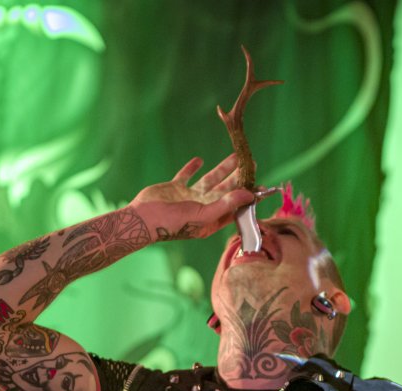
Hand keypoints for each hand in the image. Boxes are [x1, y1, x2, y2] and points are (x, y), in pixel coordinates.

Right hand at [129, 154, 255, 240]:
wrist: (142, 219)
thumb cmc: (172, 223)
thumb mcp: (203, 215)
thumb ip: (226, 204)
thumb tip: (248, 195)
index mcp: (210, 219)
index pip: (234, 207)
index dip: (247, 196)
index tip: (260, 185)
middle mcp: (201, 208)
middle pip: (224, 191)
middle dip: (238, 178)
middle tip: (252, 164)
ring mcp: (188, 198)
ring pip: (209, 180)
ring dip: (222, 169)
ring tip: (235, 156)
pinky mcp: (175, 189)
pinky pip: (186, 176)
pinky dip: (192, 168)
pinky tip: (199, 160)